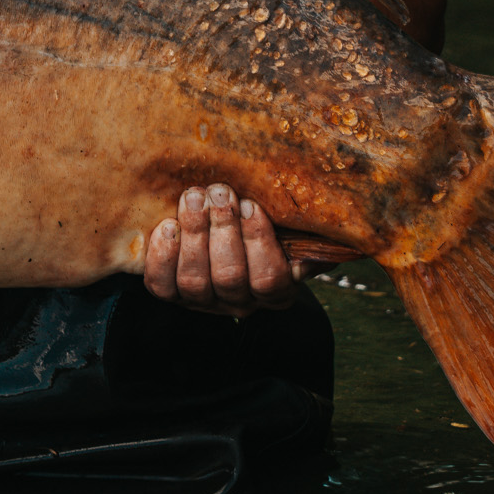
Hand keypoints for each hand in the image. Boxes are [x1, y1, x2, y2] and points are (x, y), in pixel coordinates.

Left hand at [143, 184, 298, 316]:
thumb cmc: (262, 223)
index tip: (249, 204)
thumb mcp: (292, 228)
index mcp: (276, 290)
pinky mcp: (172, 293)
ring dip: (193, 233)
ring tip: (194, 198)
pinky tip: (168, 225)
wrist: (222, 229)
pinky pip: (162, 284)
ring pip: (194, 281)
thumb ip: (309, 232)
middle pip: (230, 277)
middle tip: (218, 192)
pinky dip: (162, 254)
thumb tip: (331, 231)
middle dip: (222, 229)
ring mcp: (203, 300)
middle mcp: (240, 301)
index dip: (257, 241)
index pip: (269, 278)